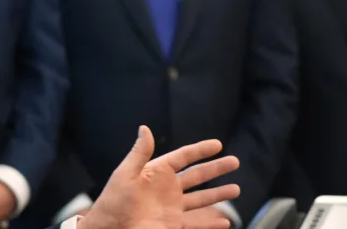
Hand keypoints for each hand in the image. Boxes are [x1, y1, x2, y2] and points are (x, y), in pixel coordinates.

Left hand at [79, 126, 239, 228]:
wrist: (110, 228)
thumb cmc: (113, 201)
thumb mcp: (125, 174)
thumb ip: (139, 153)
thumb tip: (145, 128)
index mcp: (157, 173)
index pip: (184, 157)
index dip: (200, 150)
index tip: (218, 144)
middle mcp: (168, 189)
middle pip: (198, 176)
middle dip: (216, 169)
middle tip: (235, 162)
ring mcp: (172, 207)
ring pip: (201, 199)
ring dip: (218, 194)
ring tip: (236, 189)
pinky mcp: (173, 224)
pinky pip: (196, 223)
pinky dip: (211, 223)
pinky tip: (225, 222)